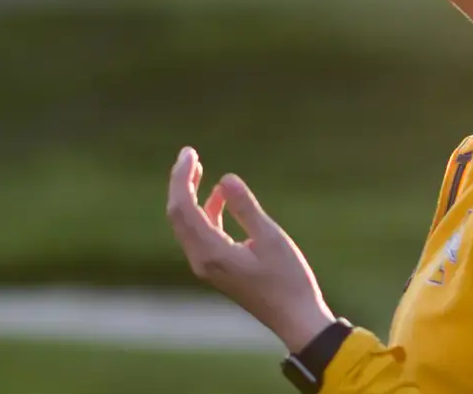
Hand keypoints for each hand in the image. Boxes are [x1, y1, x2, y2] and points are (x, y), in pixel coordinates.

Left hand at [166, 146, 334, 350]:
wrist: (295, 319)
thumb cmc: (288, 281)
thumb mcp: (271, 238)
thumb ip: (246, 208)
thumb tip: (225, 178)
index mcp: (211, 253)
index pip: (183, 208)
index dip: (182, 177)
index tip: (189, 153)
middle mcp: (201, 260)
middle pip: (177, 214)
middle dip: (180, 182)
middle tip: (189, 154)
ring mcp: (206, 266)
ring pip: (186, 224)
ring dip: (190, 195)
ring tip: (197, 167)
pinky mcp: (215, 268)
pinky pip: (199, 234)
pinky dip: (204, 212)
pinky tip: (218, 196)